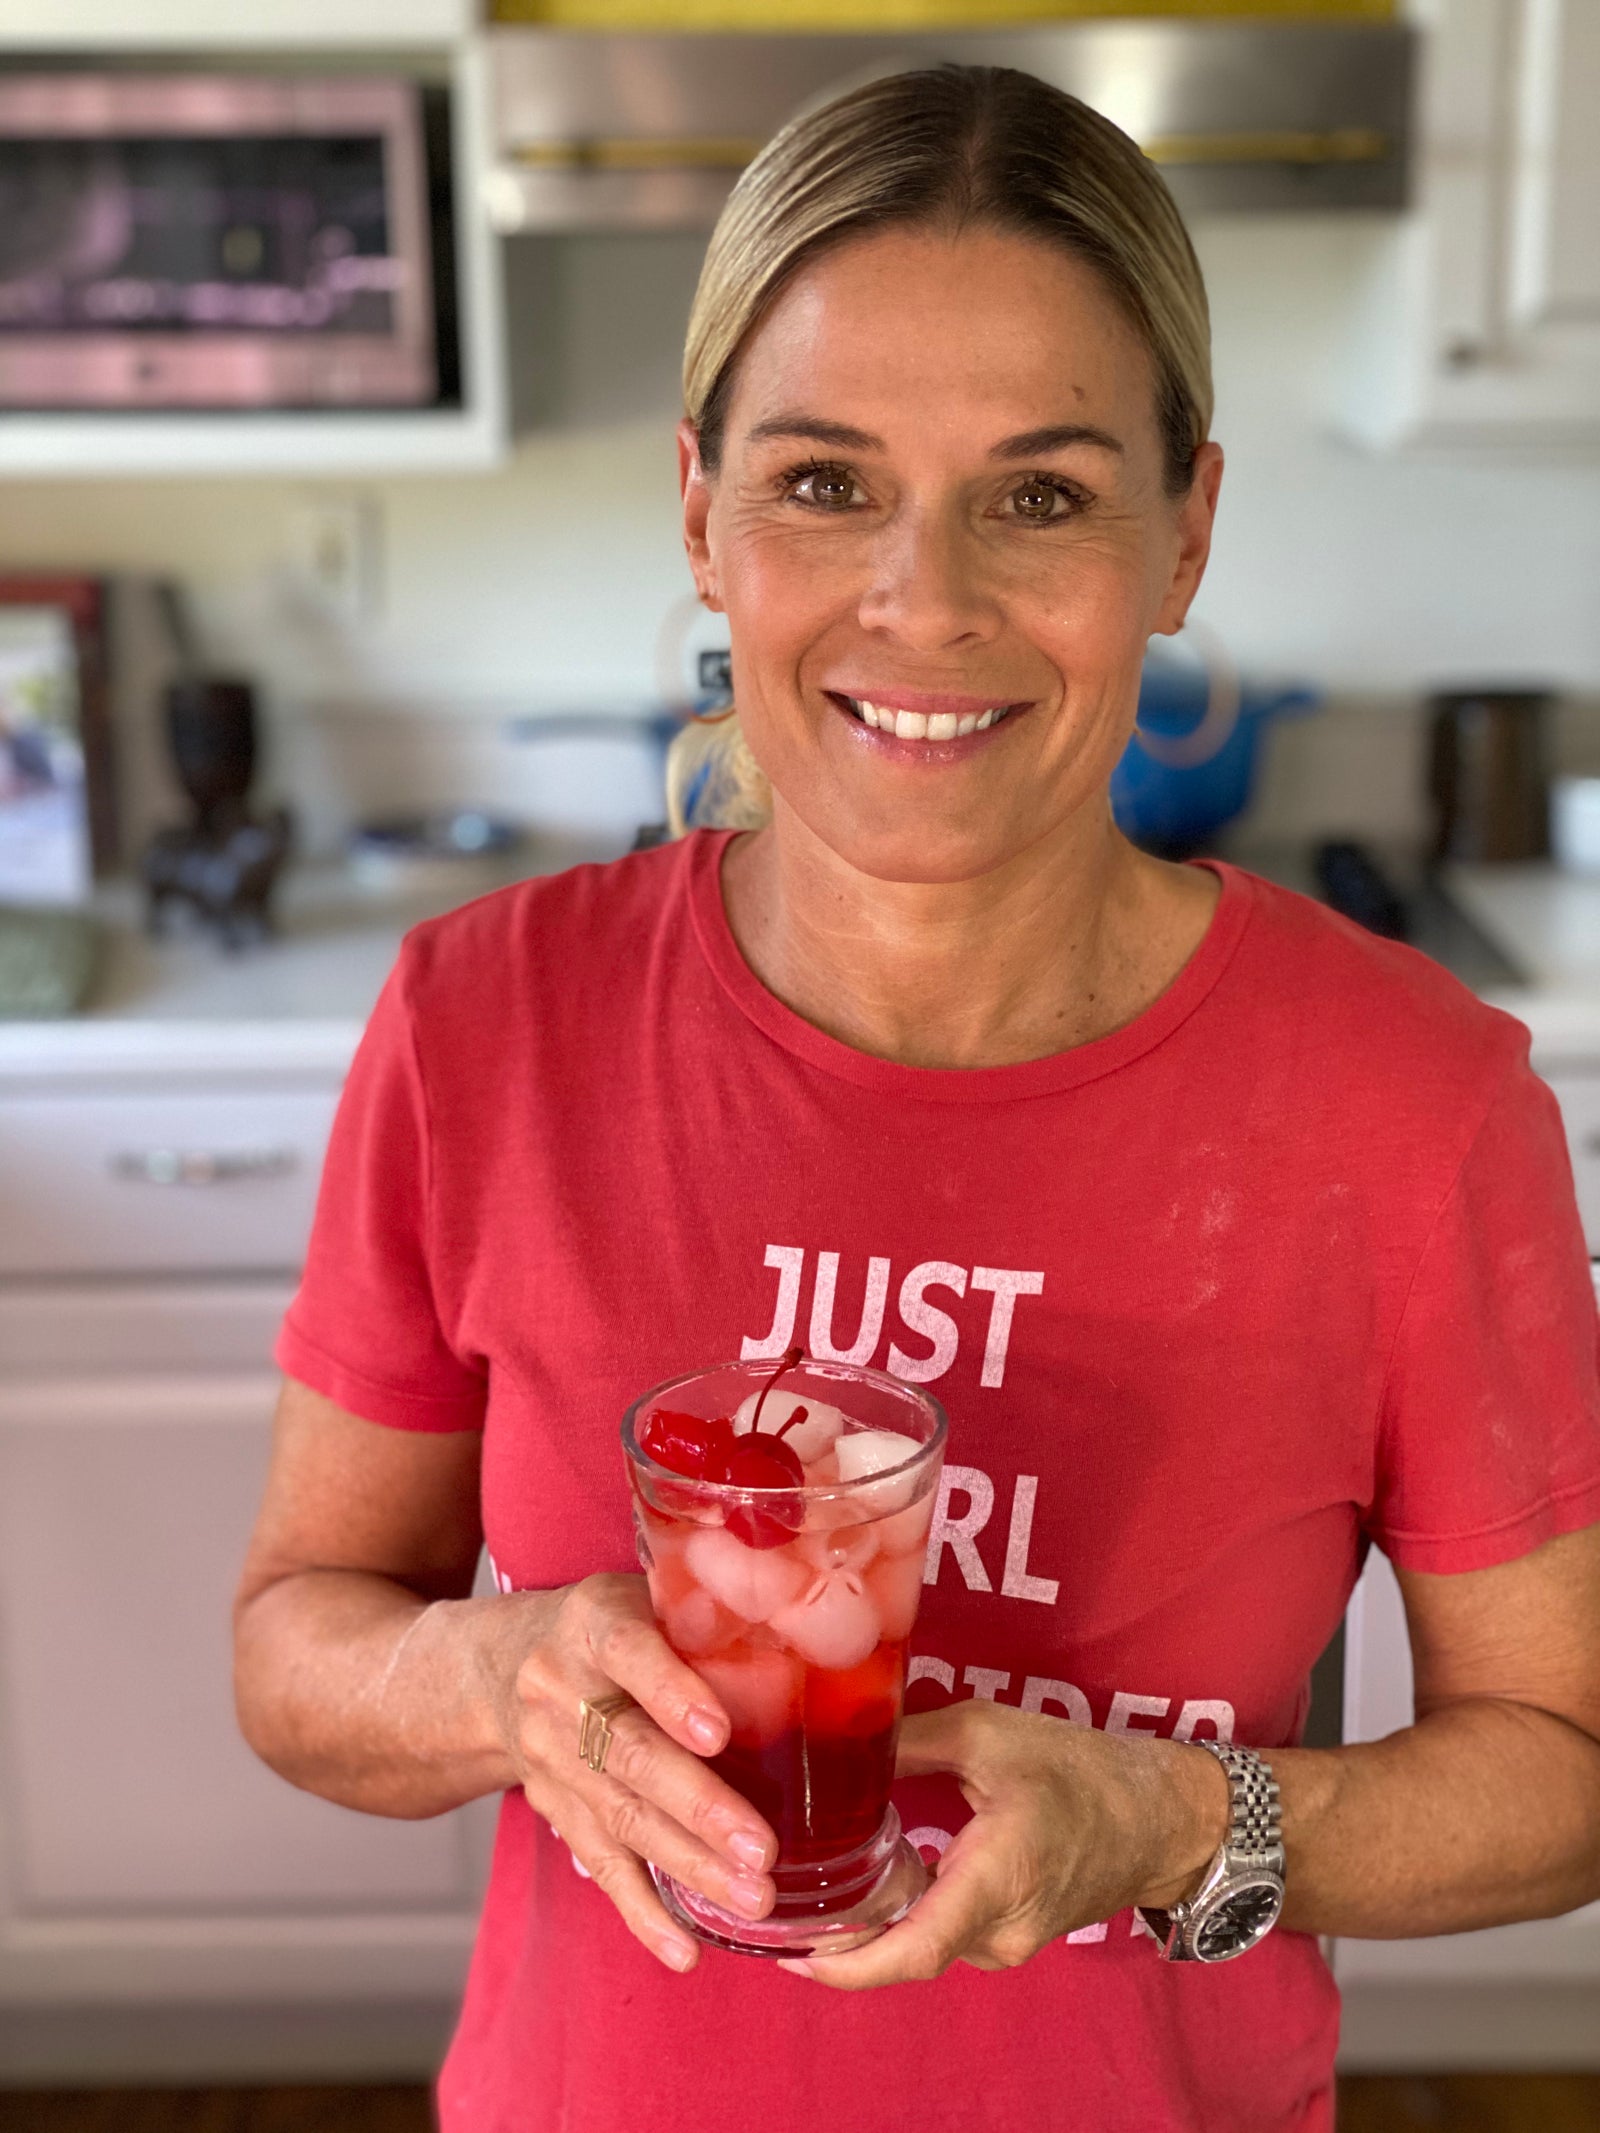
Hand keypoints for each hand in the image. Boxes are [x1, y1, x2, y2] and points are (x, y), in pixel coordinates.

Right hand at [480, 1572, 776, 1971]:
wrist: (501, 1667)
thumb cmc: (611, 1625)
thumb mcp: (646, 1592)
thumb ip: (709, 1611)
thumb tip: (813, 1635)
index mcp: (592, 1624)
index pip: (629, 1653)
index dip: (671, 1692)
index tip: (718, 1732)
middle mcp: (561, 1691)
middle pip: (629, 1754)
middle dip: (698, 1807)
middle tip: (761, 1850)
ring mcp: (552, 1758)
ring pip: (622, 1817)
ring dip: (688, 1865)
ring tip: (752, 1898)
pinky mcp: (556, 1811)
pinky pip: (600, 1865)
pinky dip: (644, 1913)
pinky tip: (686, 1950)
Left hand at [779, 1701, 1228, 1988]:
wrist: (1159, 1817)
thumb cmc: (1078, 1769)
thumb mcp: (986, 1733)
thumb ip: (907, 1742)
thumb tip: (833, 1738)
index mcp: (995, 1880)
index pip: (910, 1951)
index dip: (843, 1965)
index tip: (789, 1953)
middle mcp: (1001, 1930)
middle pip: (904, 1954)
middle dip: (840, 1940)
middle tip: (781, 1904)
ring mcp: (1010, 1943)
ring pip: (923, 1945)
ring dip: (873, 1925)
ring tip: (815, 1886)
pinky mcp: (1014, 1938)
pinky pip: (947, 1936)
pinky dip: (905, 1916)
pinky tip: (874, 1879)